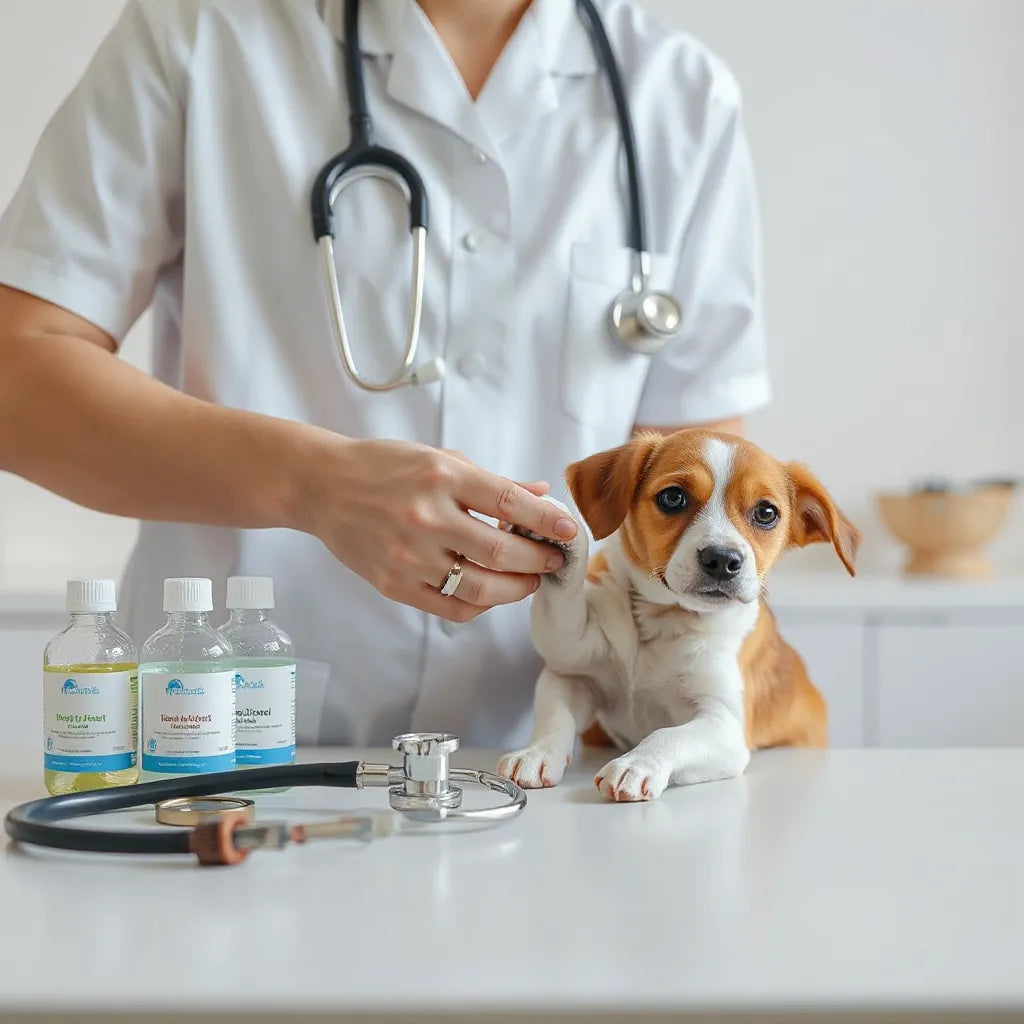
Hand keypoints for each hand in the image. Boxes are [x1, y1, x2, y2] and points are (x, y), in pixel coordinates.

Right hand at [304, 438, 578, 620]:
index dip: (547, 520)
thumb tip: (541, 492)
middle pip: (501, 552)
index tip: (570, 531)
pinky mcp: (394, 584)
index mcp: (441, 477)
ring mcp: (409, 555)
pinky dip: (481, 606)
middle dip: (539, 560)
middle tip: (554, 561)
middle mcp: (426, 517)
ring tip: (528, 580)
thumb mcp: (440, 459)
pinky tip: (491, 593)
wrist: (321, 486)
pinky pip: (451, 607)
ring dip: (516, 588)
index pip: (509, 502)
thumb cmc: (382, 467)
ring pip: (481, 589)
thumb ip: (492, 482)